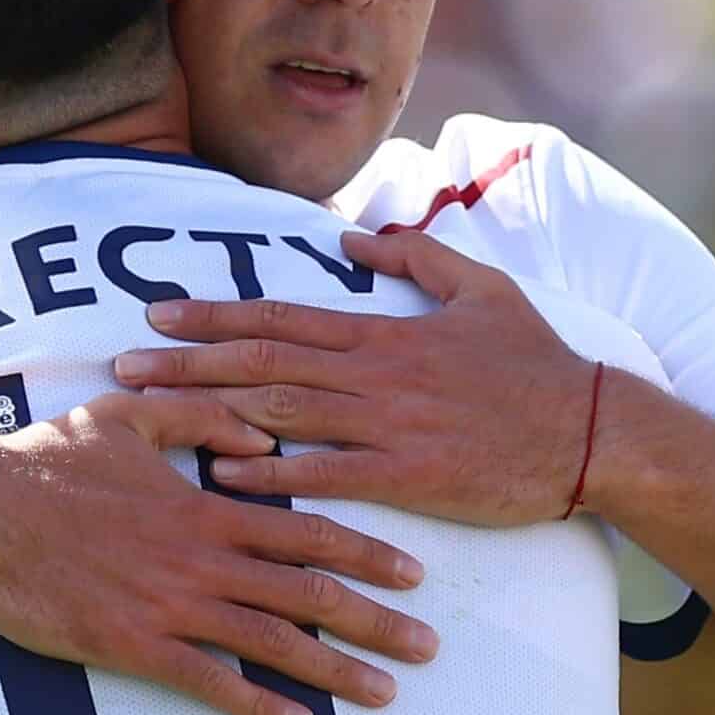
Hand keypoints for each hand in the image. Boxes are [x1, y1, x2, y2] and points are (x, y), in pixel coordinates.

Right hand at [0, 389, 437, 714]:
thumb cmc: (48, 460)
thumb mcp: (128, 413)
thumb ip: (202, 417)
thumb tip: (261, 435)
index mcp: (207, 505)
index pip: (308, 530)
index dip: (368, 553)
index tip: (415, 575)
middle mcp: (202, 558)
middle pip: (309, 593)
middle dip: (377, 621)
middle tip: (428, 646)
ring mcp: (170, 604)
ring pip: (271, 643)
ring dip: (335, 671)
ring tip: (385, 693)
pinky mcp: (132, 644)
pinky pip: (208, 681)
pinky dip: (258, 705)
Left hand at [111, 227, 598, 526]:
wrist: (595, 432)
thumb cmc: (538, 365)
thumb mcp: (482, 290)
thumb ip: (414, 258)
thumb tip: (352, 237)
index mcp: (385, 332)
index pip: (281, 317)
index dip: (213, 317)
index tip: (158, 318)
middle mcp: (375, 373)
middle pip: (261, 361)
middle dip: (184, 364)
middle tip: (119, 369)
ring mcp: (389, 425)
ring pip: (279, 411)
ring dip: (207, 411)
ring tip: (146, 414)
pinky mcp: (408, 477)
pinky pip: (324, 473)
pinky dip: (270, 472)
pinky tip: (220, 473)